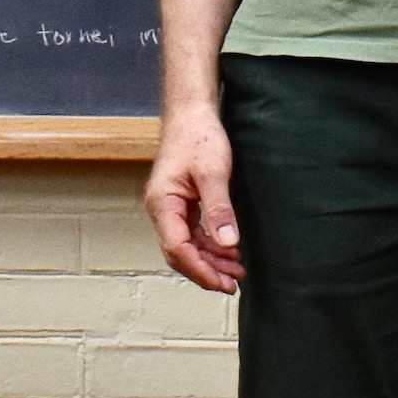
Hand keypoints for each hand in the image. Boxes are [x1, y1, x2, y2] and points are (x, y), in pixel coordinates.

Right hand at [145, 105, 244, 292]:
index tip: (222, 283)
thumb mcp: (213, 173)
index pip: (177, 248)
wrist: (192, 114)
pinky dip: (209, 246)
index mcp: (162, 203)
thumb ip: (219, 209)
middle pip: (180, 253)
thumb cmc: (198, 136)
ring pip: (187, 246)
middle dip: (206, 271)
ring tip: (236, 272)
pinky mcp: (181, 204)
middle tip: (233, 284)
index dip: (200, 270)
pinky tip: (229, 252)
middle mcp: (161, 209)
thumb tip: (228, 243)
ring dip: (210, 261)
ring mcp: (170, 208)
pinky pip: (192, 234)